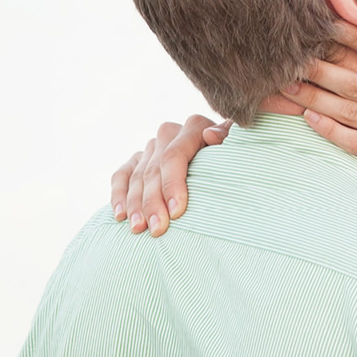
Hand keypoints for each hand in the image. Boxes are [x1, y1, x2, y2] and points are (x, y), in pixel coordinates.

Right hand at [109, 115, 228, 235]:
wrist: (225, 167)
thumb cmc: (235, 164)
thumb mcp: (238, 152)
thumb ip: (228, 140)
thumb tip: (210, 135)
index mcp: (195, 127)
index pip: (175, 155)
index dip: (173, 184)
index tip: (176, 212)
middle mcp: (170, 133)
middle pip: (154, 169)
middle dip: (154, 202)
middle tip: (157, 229)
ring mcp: (151, 147)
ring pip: (137, 175)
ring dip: (135, 204)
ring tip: (138, 229)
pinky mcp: (137, 160)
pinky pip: (122, 176)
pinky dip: (119, 195)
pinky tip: (121, 216)